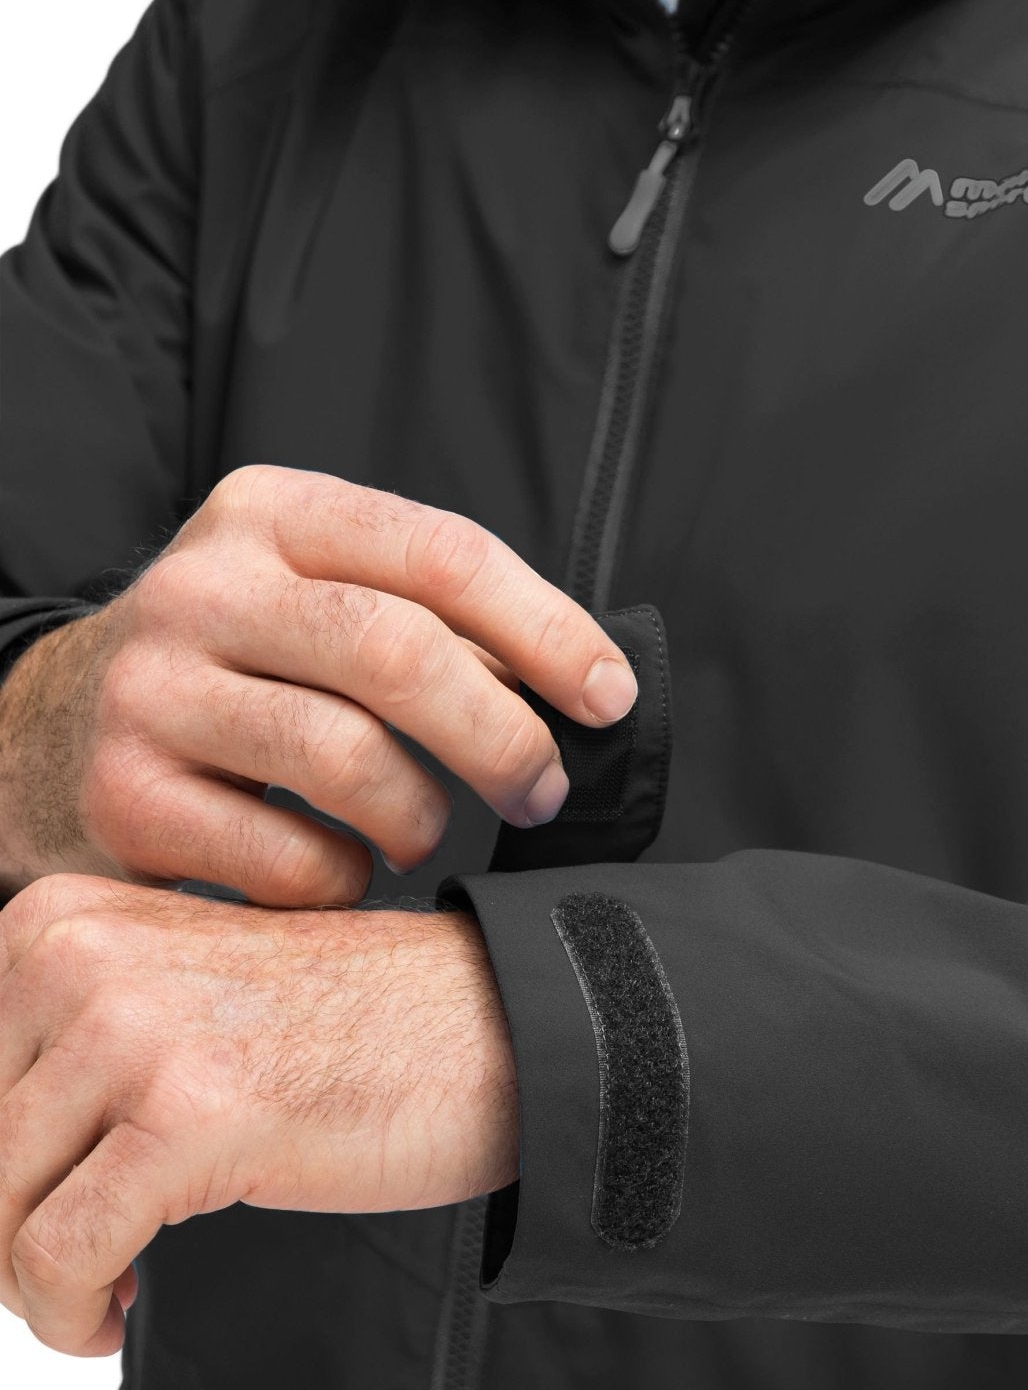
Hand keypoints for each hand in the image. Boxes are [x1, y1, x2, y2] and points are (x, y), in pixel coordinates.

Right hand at [0, 463, 638, 902]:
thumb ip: (430, 615)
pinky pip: (284, 857)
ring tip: (423, 831)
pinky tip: (342, 867)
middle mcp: (206, 585)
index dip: (546, 629)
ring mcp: (154, 689)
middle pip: (397, 651)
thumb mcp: (314, 595)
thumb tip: (581, 684)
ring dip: (421, 816)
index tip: (609, 696)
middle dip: (501, 735)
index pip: (442, 553)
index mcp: (273, 511)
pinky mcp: (124, 795)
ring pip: (344, 757)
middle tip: (543, 789)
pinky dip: (343, 878)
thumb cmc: (236, 662)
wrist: (48, 730)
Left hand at [0, 873, 518, 1355]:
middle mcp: (84, 954)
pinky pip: (56, 1258)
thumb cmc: (338, 1024)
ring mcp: (137, 1028)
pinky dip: (71, 1313)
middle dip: (7, 1230)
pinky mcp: (193, 1113)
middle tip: (78, 1259)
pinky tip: (119, 1307)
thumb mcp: (166, 1001)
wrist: (485, 1025)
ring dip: (36, 1283)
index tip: (40, 1200)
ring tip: (102, 1285)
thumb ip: (57, 1048)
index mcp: (63, 918)